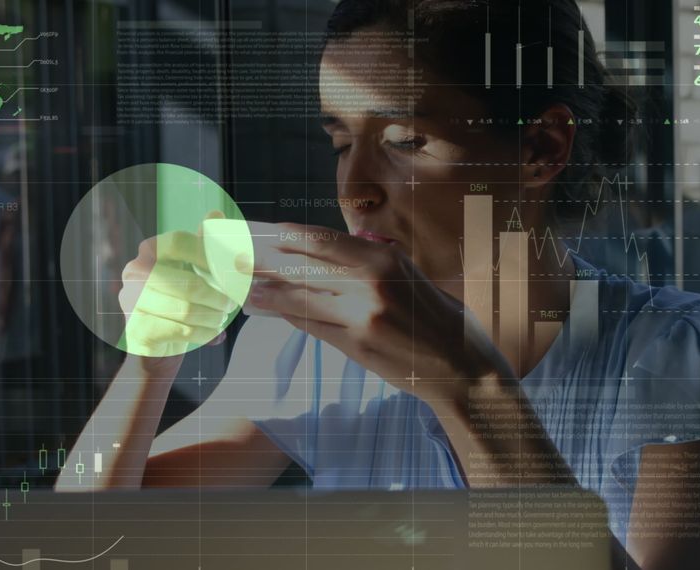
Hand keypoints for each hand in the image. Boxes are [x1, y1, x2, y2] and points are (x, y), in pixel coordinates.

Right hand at [119, 211, 238, 361]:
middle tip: (231, 303)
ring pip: (186, 310)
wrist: (158, 344)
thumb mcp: (196, 269)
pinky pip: (181, 330)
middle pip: (187, 282)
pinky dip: (204, 332)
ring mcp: (131, 301)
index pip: (180, 242)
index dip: (209, 255)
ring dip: (212, 316)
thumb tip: (215, 215)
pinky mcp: (137, 329)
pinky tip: (212, 332)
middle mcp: (134, 272)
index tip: (231, 271)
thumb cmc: (181, 300)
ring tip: (221, 317)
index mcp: (149, 251)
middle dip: (217, 296)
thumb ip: (205, 244)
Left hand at [243, 223, 511, 405]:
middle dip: (265, 261)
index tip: (265, 233)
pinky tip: (268, 310)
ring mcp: (362, 315)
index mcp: (387, 259)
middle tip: (236, 255)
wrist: (463, 368)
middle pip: (304, 266)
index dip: (289, 236)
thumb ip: (376, 264)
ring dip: (266, 292)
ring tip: (240, 286)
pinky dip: (287, 316)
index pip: (324, 241)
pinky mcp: (357, 345)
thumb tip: (338, 250)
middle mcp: (372, 282)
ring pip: (301, 298)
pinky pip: (312, 326)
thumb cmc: (441, 321)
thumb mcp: (413, 278)